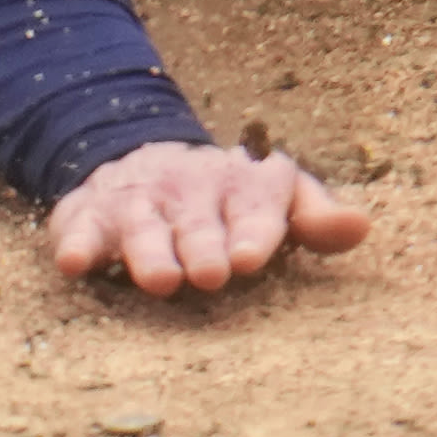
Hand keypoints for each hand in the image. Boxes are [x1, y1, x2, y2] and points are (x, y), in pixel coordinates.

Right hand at [48, 137, 369, 295]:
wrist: (148, 157)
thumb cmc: (229, 199)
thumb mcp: (277, 198)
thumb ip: (314, 217)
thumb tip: (362, 228)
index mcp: (240, 188)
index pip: (254, 210)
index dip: (254, 232)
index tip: (254, 256)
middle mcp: (187, 192)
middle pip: (198, 224)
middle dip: (204, 246)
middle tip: (212, 273)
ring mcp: (138, 203)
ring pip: (143, 228)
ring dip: (149, 251)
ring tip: (159, 279)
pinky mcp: (89, 215)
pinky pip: (79, 228)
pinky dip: (74, 242)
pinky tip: (74, 261)